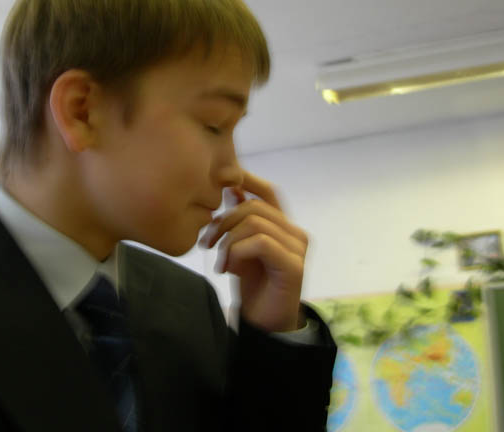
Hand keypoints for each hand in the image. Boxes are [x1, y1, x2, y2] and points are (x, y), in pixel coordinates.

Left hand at [199, 171, 307, 331]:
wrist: (264, 324)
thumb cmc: (252, 285)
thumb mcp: (239, 247)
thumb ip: (239, 220)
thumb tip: (231, 188)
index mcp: (282, 226)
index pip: (267, 192)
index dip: (246, 180)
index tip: (220, 183)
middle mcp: (294, 232)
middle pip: (254, 206)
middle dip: (224, 221)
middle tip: (206, 243)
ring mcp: (297, 248)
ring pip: (255, 223)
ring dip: (228, 241)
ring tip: (220, 261)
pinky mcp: (293, 265)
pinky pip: (260, 243)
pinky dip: (237, 252)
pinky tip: (228, 268)